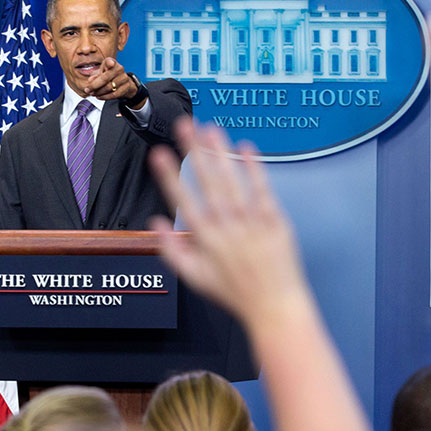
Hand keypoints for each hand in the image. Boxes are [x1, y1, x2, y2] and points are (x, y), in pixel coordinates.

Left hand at [85, 57, 139, 104]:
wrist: (121, 82)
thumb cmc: (107, 76)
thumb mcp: (99, 74)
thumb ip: (94, 76)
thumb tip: (90, 80)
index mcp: (111, 62)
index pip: (110, 62)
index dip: (110, 63)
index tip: (110, 64)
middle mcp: (119, 68)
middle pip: (105, 78)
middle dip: (94, 86)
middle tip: (88, 90)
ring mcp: (124, 78)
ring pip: (109, 87)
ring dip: (99, 92)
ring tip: (93, 94)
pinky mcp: (126, 87)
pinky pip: (114, 94)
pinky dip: (105, 97)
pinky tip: (99, 97)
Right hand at [148, 119, 315, 334]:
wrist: (275, 305)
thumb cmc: (235, 292)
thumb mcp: (195, 278)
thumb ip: (172, 251)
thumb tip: (155, 225)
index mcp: (205, 239)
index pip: (182, 199)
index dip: (168, 175)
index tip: (159, 154)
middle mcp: (227, 226)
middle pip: (206, 181)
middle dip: (193, 151)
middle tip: (183, 126)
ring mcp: (252, 221)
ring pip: (232, 180)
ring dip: (220, 153)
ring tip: (210, 129)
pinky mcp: (274, 220)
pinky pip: (262, 189)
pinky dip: (254, 168)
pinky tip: (245, 149)